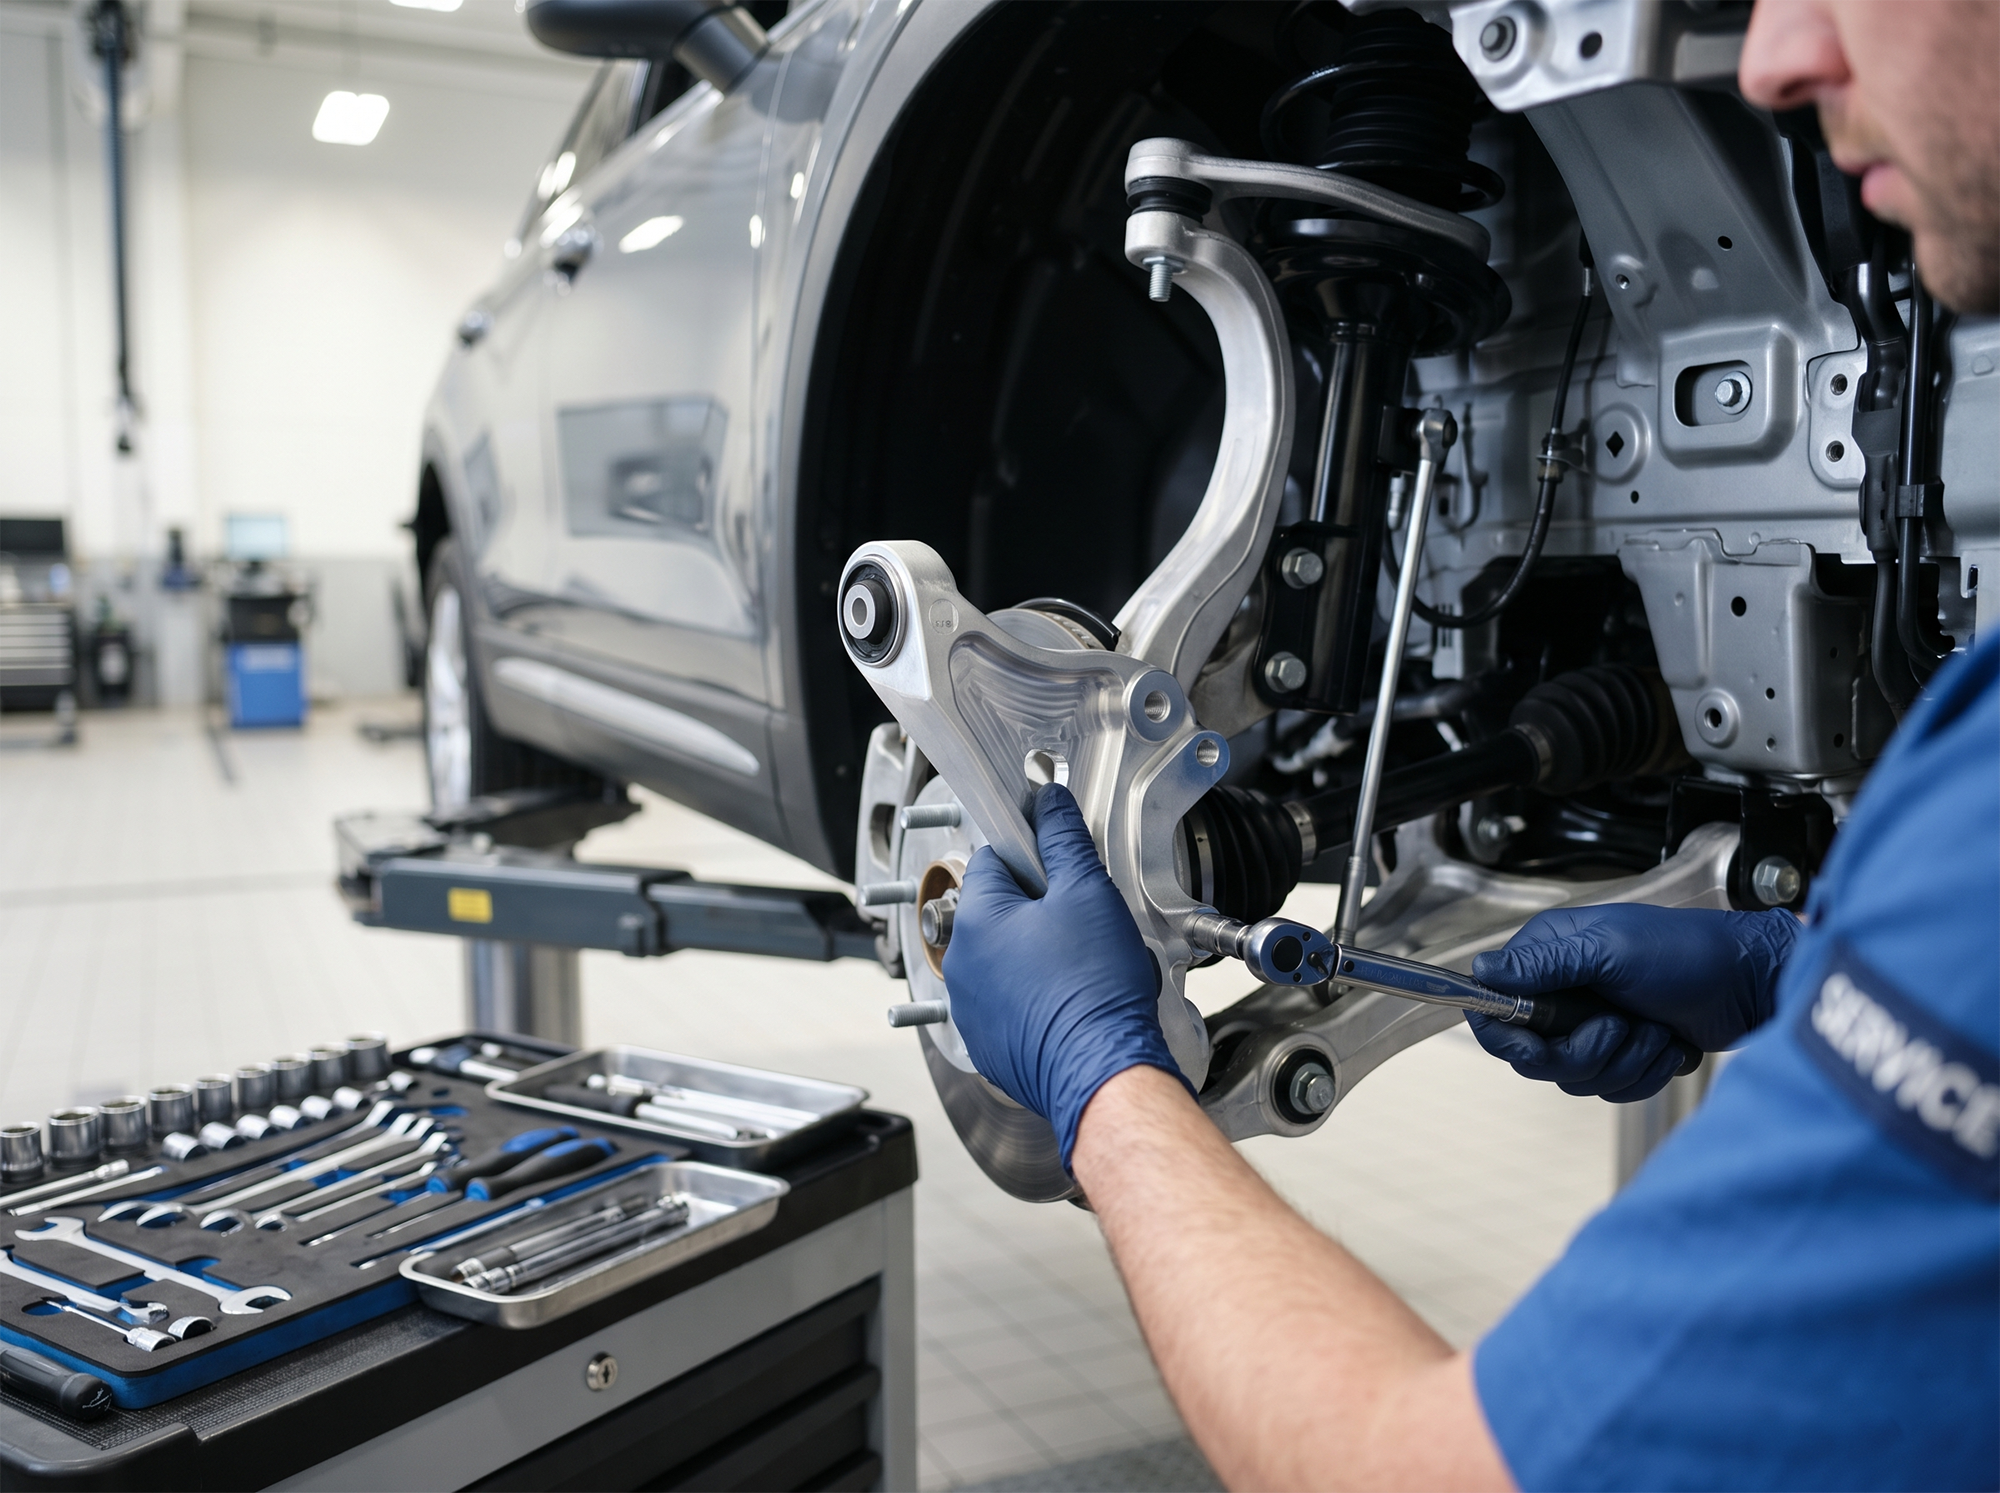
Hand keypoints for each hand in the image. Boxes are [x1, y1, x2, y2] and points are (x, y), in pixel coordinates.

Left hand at [942, 783, 1185, 1166]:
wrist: (1102, 1071)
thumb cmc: (1094, 991)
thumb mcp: (1088, 893)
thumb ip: (1063, 839)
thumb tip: (1049, 803)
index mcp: (976, 918)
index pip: (992, 859)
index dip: (1032, 857)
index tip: (1059, 869)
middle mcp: (961, 963)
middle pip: (997, 911)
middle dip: (1036, 909)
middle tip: (1080, 922)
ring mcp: (971, 1007)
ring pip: (1002, 959)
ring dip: (1034, 954)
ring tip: (1079, 966)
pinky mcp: (987, 1042)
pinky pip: (1007, 1002)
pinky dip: (1032, 997)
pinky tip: (1068, 1000)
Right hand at [1465, 904, 1798, 1101]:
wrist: (1753, 983)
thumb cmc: (1688, 952)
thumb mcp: (1611, 951)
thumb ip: (1544, 964)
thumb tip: (1482, 968)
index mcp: (1549, 957)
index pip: (1494, 1007)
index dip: (1508, 1038)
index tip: (1539, 1049)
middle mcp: (1563, 992)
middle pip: (1535, 1057)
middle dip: (1583, 1054)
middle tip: (1619, 1027)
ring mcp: (1593, 1024)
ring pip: (1576, 1079)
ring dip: (1625, 1062)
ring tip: (1656, 1029)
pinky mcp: (1623, 1052)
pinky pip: (1612, 1088)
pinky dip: (1646, 1073)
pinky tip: (1669, 1044)